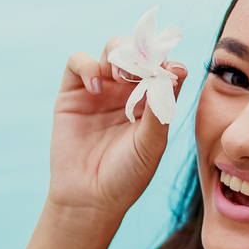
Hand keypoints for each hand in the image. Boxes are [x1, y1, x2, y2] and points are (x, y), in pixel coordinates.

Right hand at [48, 37, 187, 215]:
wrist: (89, 198)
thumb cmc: (126, 176)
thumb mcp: (151, 144)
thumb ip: (161, 109)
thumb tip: (175, 73)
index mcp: (152, 101)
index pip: (164, 68)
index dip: (168, 62)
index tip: (172, 70)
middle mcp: (128, 91)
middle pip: (138, 51)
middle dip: (143, 52)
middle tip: (144, 68)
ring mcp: (100, 89)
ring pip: (112, 50)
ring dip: (120, 54)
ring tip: (122, 76)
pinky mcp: (73, 93)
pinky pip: (78, 62)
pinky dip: (87, 66)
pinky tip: (96, 88)